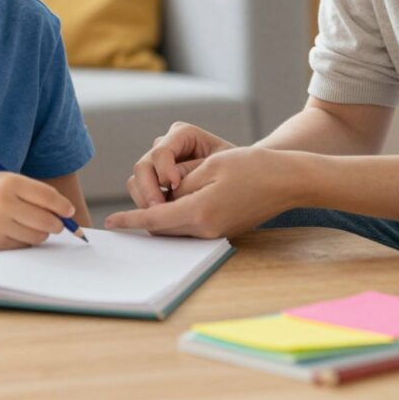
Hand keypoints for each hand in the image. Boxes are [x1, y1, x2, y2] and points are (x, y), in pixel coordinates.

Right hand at [0, 172, 73, 249]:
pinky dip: (25, 240)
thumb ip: (33, 192)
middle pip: (46, 220)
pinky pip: (22, 245)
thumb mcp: (6, 180)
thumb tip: (64, 211)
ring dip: (42, 233)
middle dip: (57, 224)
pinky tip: (15, 230)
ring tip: (33, 224)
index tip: (69, 212)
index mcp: (10, 183)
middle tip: (58, 223)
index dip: (63, 207)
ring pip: (37, 236)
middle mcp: (3, 204)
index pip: (48, 197)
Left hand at [106, 146, 301, 238]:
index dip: (130, 220)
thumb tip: (164, 197)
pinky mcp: (223, 231)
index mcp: (200, 211)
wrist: (287, 181)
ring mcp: (216, 233)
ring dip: (161, 218)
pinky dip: (177, 218)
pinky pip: (191, 228)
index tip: (110, 223)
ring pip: (176, 229)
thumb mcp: (210, 166)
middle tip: (126, 213)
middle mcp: (206, 228)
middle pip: (162, 228)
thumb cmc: (252, 167)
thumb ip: (182, 183)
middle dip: (144, 219)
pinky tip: (174, 205)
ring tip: (150, 203)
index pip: (154, 218)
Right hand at [126, 122, 235, 208]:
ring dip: (145, 199)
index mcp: (183, 135)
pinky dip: (147, 207)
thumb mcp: (220, 168)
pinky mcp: (156, 185)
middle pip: (143, 166)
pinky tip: (163, 217)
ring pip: (136, 181)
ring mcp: (158, 166)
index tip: (174, 185)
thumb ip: (194, 174)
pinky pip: (142, 195)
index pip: (161, 151)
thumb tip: (172, 191)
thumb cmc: (237, 168)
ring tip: (161, 214)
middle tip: (160, 207)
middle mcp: (166, 147)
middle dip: (148, 188)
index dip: (164, 169)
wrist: (248, 177)